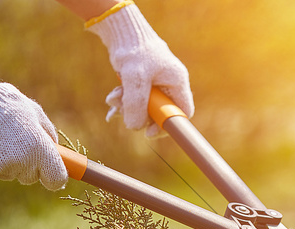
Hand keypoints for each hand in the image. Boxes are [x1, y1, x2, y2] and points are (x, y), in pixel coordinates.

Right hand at [0, 64, 66, 190]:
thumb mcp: (34, 112)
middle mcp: (20, 162)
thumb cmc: (3, 102)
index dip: (53, 176)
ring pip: (8, 174)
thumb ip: (48, 134)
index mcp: (39, 148)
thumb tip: (55, 150)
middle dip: (27, 165)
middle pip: (30, 177)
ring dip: (4, 162)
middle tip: (15, 142)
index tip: (49, 171)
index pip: (56, 180)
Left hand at [87, 2, 194, 135]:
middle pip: (159, 113)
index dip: (168, 125)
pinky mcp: (143, 83)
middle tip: (123, 113)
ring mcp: (156, 85)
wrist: (121, 30)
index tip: (150, 132)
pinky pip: (135, 100)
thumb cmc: (134, 50)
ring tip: (113, 100)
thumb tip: (135, 128)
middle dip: (140, 115)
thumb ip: (136, 104)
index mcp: (177, 82)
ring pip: (144, 108)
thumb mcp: (135, 77)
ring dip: (127, 108)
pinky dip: (123, 101)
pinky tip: (113, 98)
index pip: (181, 112)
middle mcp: (169, 85)